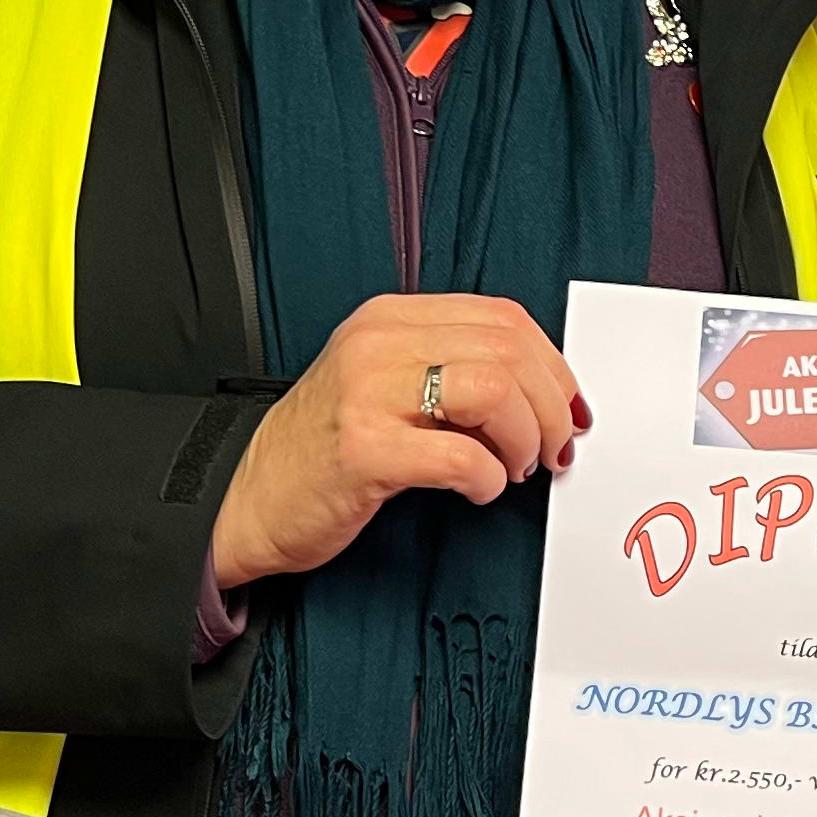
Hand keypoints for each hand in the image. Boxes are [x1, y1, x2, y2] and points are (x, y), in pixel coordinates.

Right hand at [211, 292, 589, 589]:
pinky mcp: (364, 451)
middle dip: (549, 408)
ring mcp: (367, 394)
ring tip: (511, 468)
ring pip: (493, 392)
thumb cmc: (323, 448)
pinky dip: (486, 478)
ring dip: (523, 439)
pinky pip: (459, 456)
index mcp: (390, 319)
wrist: (248, 498)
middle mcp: (378, 344)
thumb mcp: (381, 380)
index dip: (553, 366)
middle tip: (550, 449)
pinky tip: (476, 489)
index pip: (503, 318)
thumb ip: (449, 368)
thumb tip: (541, 389)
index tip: (568, 407)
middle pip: (508, 352)